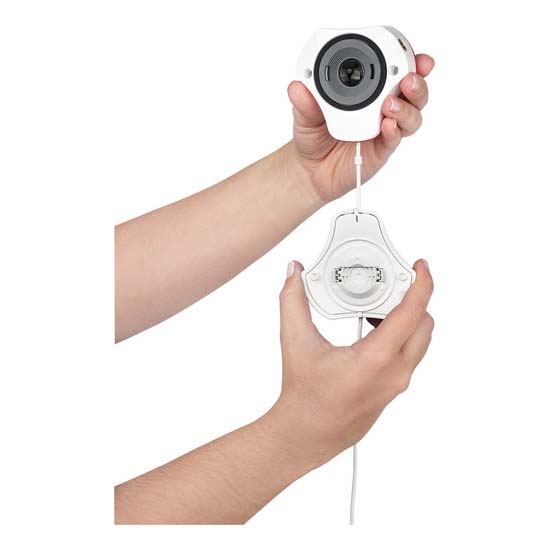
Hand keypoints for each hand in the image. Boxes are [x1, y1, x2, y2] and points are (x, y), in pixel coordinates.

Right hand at [270, 259, 433, 466]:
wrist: (306, 434)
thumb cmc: (303, 395)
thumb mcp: (295, 341)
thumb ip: (293, 300)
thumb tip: (294, 272)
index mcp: (376, 358)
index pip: (413, 312)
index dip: (422, 284)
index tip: (420, 267)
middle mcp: (395, 372)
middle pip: (424, 324)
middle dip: (414, 298)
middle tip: (393, 283)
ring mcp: (397, 383)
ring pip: (420, 341)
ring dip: (408, 319)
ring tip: (377, 306)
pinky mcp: (394, 389)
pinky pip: (410, 355)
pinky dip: (401, 336)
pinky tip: (373, 330)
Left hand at [287, 54, 434, 202]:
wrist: (310, 169)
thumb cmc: (312, 136)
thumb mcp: (304, 116)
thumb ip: (304, 103)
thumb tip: (297, 87)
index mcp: (369, 90)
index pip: (395, 70)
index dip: (408, 60)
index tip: (409, 53)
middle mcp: (382, 107)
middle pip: (414, 92)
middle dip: (418, 81)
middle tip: (408, 78)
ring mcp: (384, 129)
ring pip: (411, 116)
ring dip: (407, 108)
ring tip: (391, 104)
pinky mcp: (381, 150)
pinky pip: (394, 139)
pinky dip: (395, 131)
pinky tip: (388, 125)